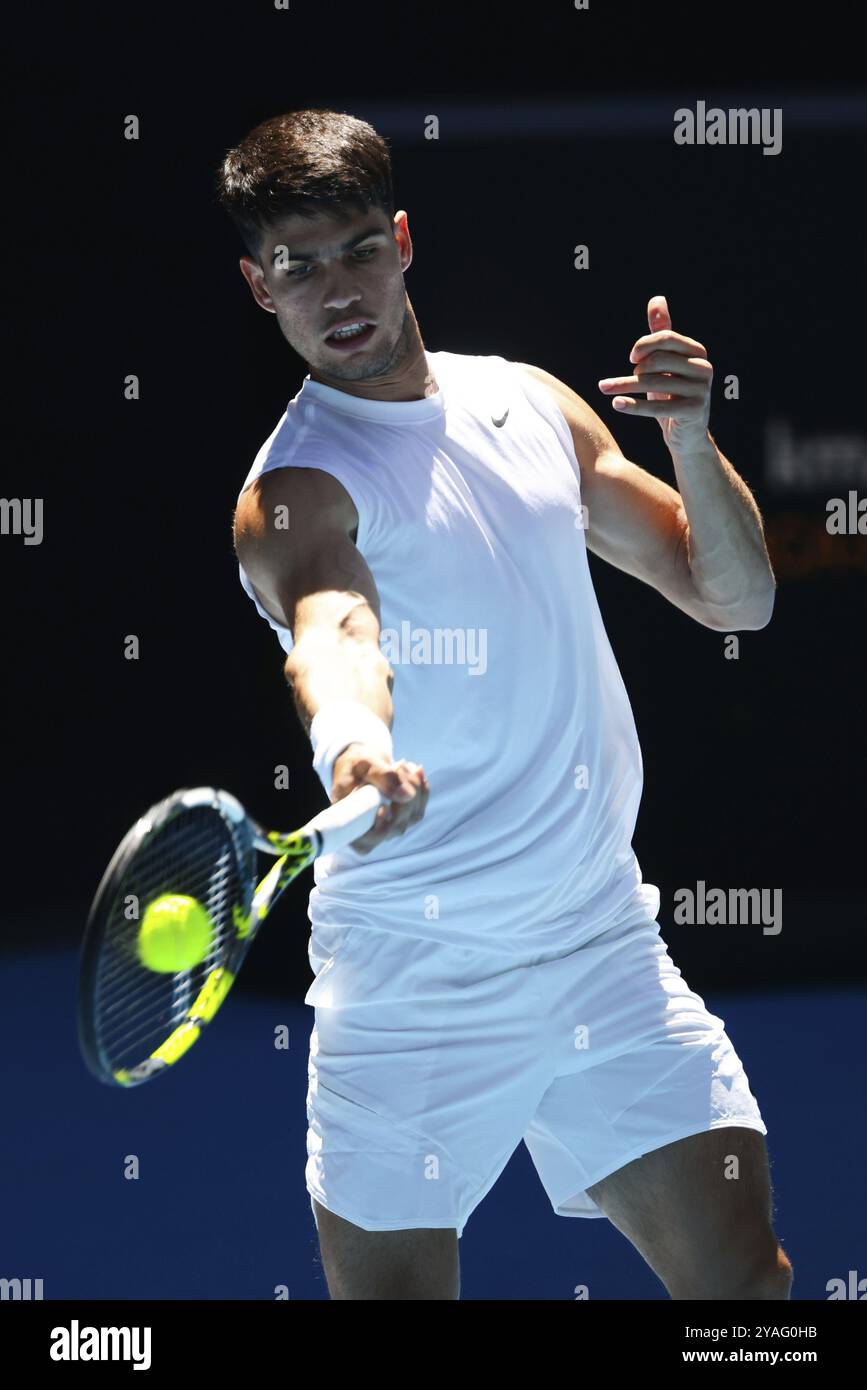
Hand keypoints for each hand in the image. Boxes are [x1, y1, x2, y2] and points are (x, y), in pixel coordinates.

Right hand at [331, 746, 429, 854]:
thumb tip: (408, 795)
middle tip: (399, 768)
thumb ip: (382, 776)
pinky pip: (418, 810)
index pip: (366, 842)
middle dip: (404, 797)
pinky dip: (422, 790)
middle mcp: (370, 831)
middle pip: (395, 827)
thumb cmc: (355, 766)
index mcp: (349, 824)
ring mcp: (389, 827)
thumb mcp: (363, 765)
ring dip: (415, 790)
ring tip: (404, 766)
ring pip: (411, 818)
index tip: (383, 808)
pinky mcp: (403, 819)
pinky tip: (417, 773)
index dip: (379, 830)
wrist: (361, 765)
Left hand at [597, 295, 712, 454]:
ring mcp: (702, 390)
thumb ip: (661, 334)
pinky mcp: (694, 411)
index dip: (644, 344)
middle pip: (658, 360)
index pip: (666, 338)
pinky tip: (616, 404)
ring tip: (606, 388)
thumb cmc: (672, 395)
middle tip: (624, 379)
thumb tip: (657, 300)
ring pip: (653, 383)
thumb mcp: (666, 364)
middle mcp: (704, 368)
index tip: (631, 357)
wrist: (687, 435)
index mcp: (698, 352)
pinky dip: (633, 405)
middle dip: (635, 369)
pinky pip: (657, 407)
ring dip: (624, 385)